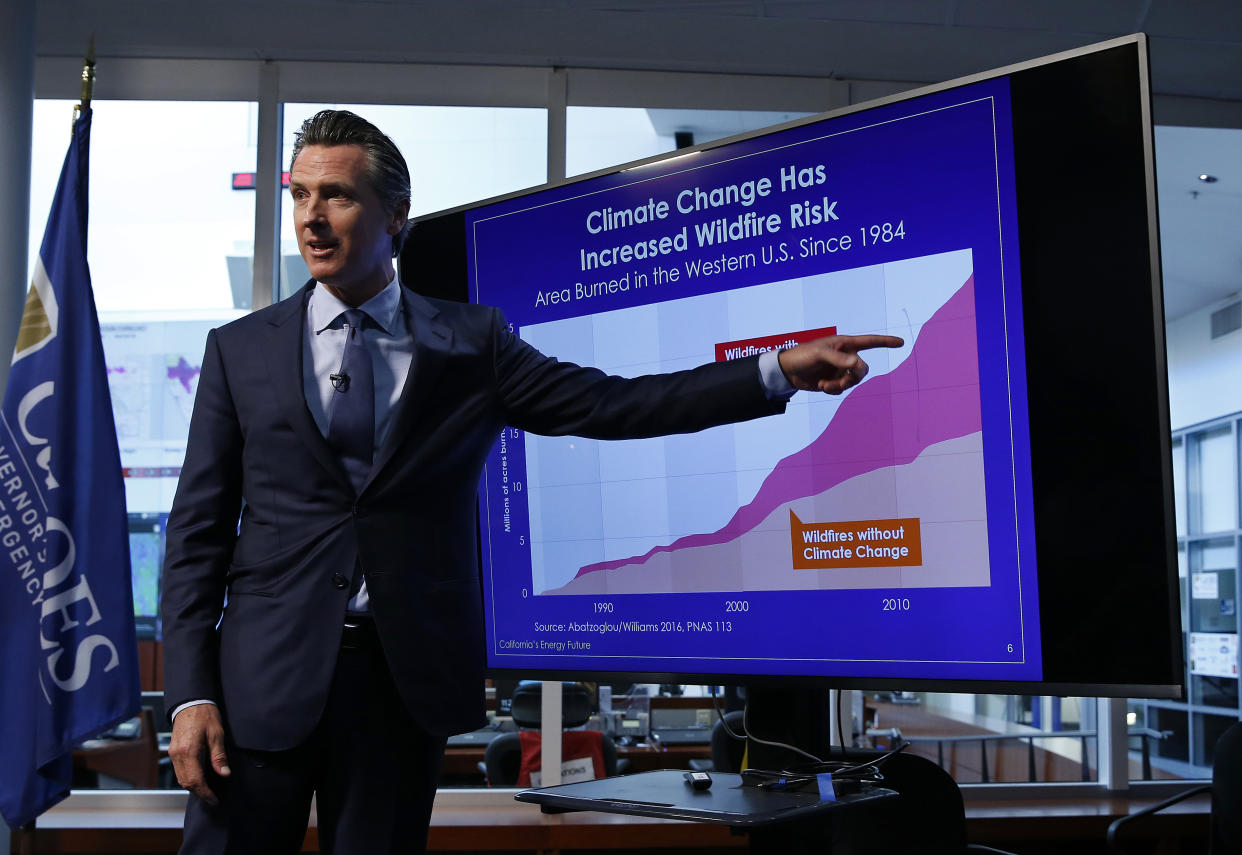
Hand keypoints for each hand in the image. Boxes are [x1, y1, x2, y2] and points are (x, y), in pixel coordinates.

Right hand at [168, 703, 229, 805]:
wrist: (190, 702)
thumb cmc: (205, 715)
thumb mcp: (217, 734)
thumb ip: (219, 756)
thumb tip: (224, 774)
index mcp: (189, 751)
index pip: (196, 780)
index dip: (205, 793)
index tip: (215, 800)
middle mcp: (177, 755)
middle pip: (186, 783)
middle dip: (199, 793)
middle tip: (212, 799)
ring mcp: (173, 753)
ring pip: (180, 778)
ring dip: (193, 787)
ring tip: (207, 792)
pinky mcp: (173, 751)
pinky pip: (179, 771)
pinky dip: (188, 778)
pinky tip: (198, 779)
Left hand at [778, 334, 904, 394]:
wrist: (787, 371)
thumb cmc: (802, 356)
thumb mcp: (820, 355)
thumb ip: (839, 359)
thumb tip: (858, 364)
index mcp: (845, 344)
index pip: (870, 342)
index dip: (886, 342)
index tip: (901, 342)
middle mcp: (845, 357)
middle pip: (863, 369)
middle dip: (853, 377)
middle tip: (841, 380)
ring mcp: (840, 370)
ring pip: (852, 382)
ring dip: (840, 385)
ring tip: (824, 385)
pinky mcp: (833, 381)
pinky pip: (842, 389)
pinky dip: (833, 390)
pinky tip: (820, 386)